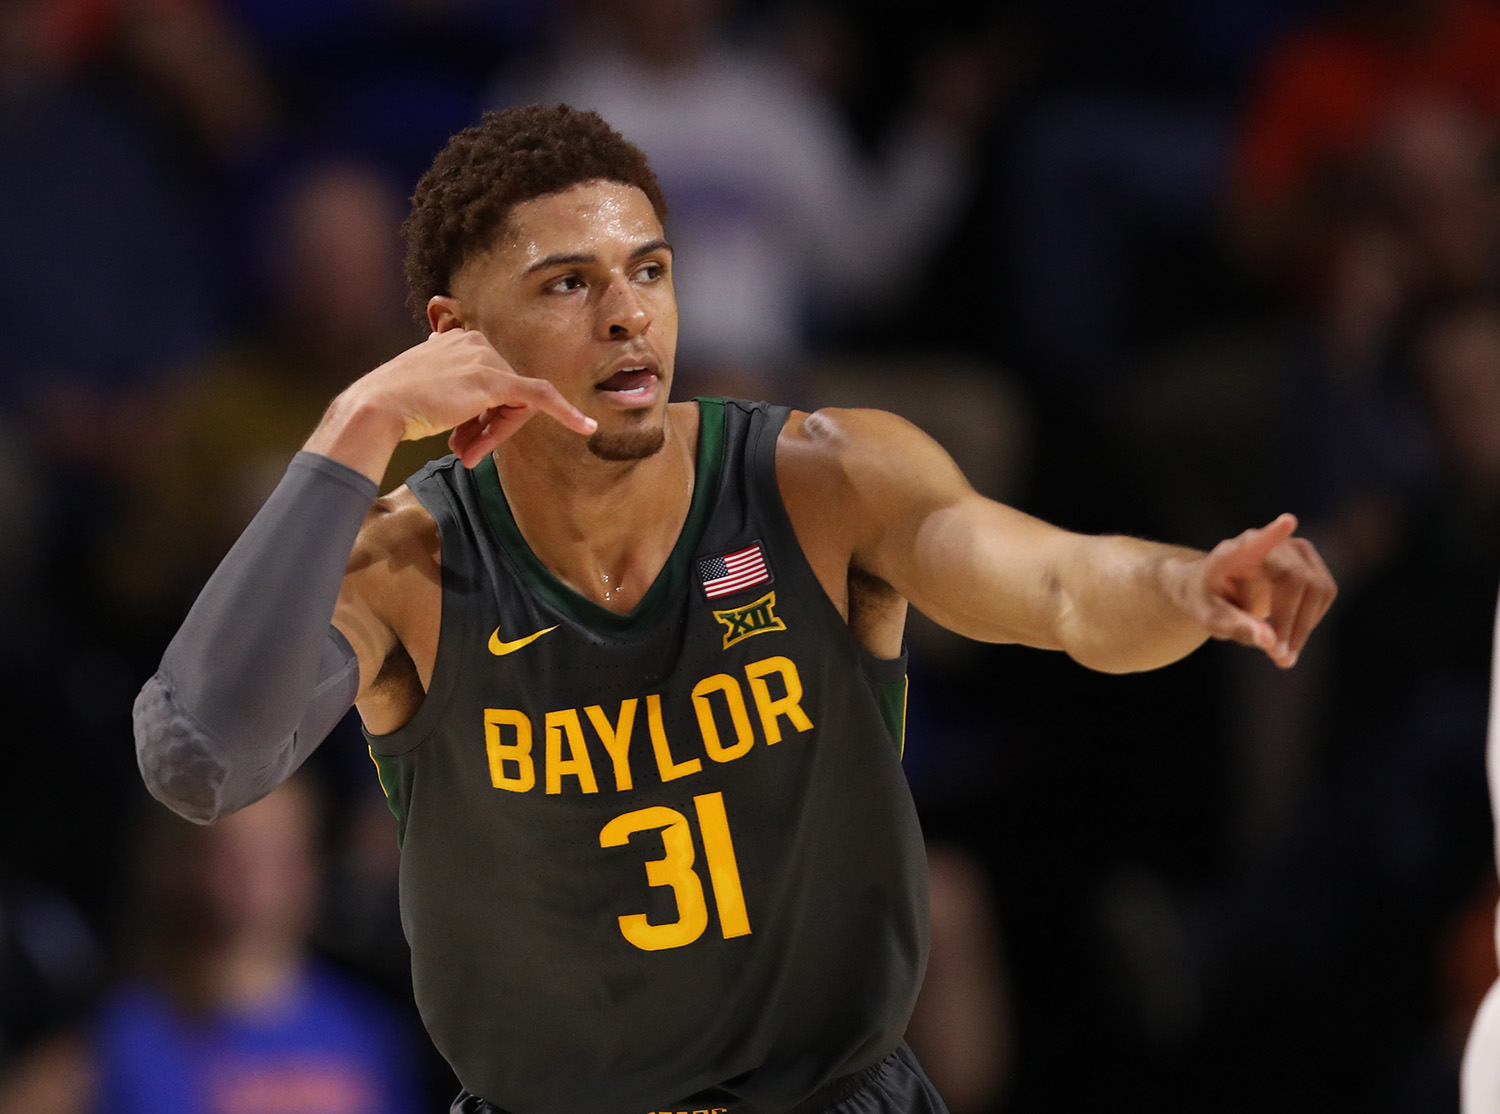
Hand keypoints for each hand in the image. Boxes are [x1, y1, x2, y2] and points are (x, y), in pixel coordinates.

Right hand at [307, 329, 596, 480]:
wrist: (376, 409)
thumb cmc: (393, 406)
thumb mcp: (425, 391)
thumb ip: (449, 391)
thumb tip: (464, 408)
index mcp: (456, 340)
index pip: (487, 382)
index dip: (480, 417)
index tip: (460, 440)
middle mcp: (473, 342)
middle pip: (504, 395)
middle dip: (488, 428)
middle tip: (465, 453)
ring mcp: (484, 360)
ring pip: (512, 406)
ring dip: (491, 436)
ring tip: (464, 453)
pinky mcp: (496, 381)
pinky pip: (541, 397)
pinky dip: (566, 413)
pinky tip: (587, 427)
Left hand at [1182, 514, 1336, 667]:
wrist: (1217, 587)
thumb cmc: (1210, 601)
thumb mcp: (1210, 618)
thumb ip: (1234, 626)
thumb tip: (1270, 642)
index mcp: (1231, 554)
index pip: (1253, 542)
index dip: (1271, 534)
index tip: (1287, 521)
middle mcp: (1266, 543)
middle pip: (1295, 579)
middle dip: (1292, 622)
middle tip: (1281, 657)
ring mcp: (1293, 548)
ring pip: (1317, 587)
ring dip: (1304, 625)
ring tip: (1283, 653)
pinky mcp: (1311, 561)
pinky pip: (1325, 593)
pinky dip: (1311, 619)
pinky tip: (1289, 631)